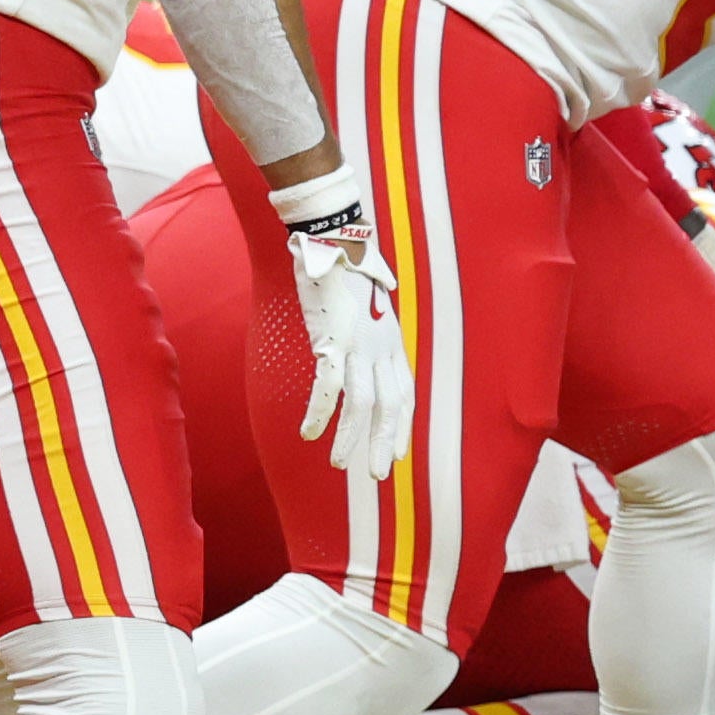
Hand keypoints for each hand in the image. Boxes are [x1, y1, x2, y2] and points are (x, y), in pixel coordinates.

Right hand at [276, 175, 417, 481]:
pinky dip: (321, 412)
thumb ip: (365, 335)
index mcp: (391, 343)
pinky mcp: (334, 339)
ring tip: (341, 464)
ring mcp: (360, 345)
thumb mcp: (363, 309)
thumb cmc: (343, 273)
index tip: (396, 454)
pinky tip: (310, 434)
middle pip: (388, 407)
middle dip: (381, 443)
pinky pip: (329, 386)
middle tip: (376, 475)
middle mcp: (382, 348)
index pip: (404, 396)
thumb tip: (355, 349)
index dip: (401, 427)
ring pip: (362, 404)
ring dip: (351, 436)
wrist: (334, 238)